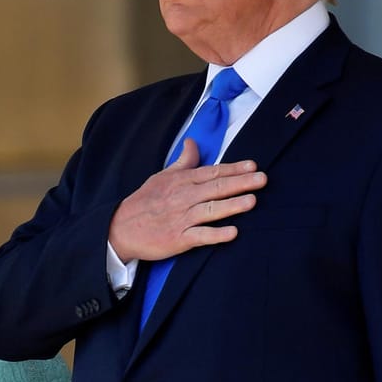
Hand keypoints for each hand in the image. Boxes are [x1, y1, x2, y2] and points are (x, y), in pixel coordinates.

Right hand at [108, 138, 265, 261]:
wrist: (120, 229)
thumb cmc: (144, 202)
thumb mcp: (161, 177)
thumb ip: (183, 162)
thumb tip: (192, 142)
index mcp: (180, 182)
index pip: (211, 172)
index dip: (233, 169)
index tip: (253, 166)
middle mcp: (182, 198)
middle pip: (215, 188)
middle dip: (240, 183)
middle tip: (262, 179)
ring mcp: (180, 219)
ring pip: (210, 210)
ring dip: (231, 205)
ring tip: (252, 201)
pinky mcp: (177, 239)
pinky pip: (199, 236)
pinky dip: (215, 234)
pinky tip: (232, 233)